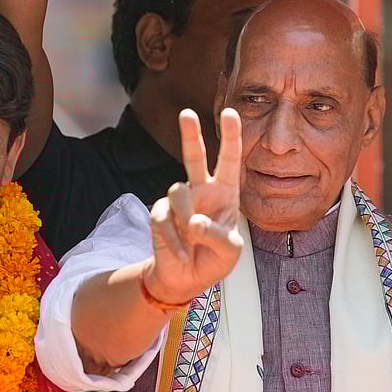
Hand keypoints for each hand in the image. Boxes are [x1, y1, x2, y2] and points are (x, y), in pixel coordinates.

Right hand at [145, 108, 244, 303]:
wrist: (186, 278)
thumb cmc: (214, 259)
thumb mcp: (230, 251)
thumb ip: (218, 236)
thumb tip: (193, 222)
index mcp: (226, 193)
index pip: (230, 161)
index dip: (231, 136)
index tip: (230, 113)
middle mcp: (201, 191)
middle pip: (194, 157)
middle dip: (190, 135)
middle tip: (187, 113)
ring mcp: (179, 202)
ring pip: (178, 192)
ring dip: (187, 219)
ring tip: (193, 240)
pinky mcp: (160, 214)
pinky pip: (163, 219)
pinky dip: (175, 240)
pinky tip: (183, 253)